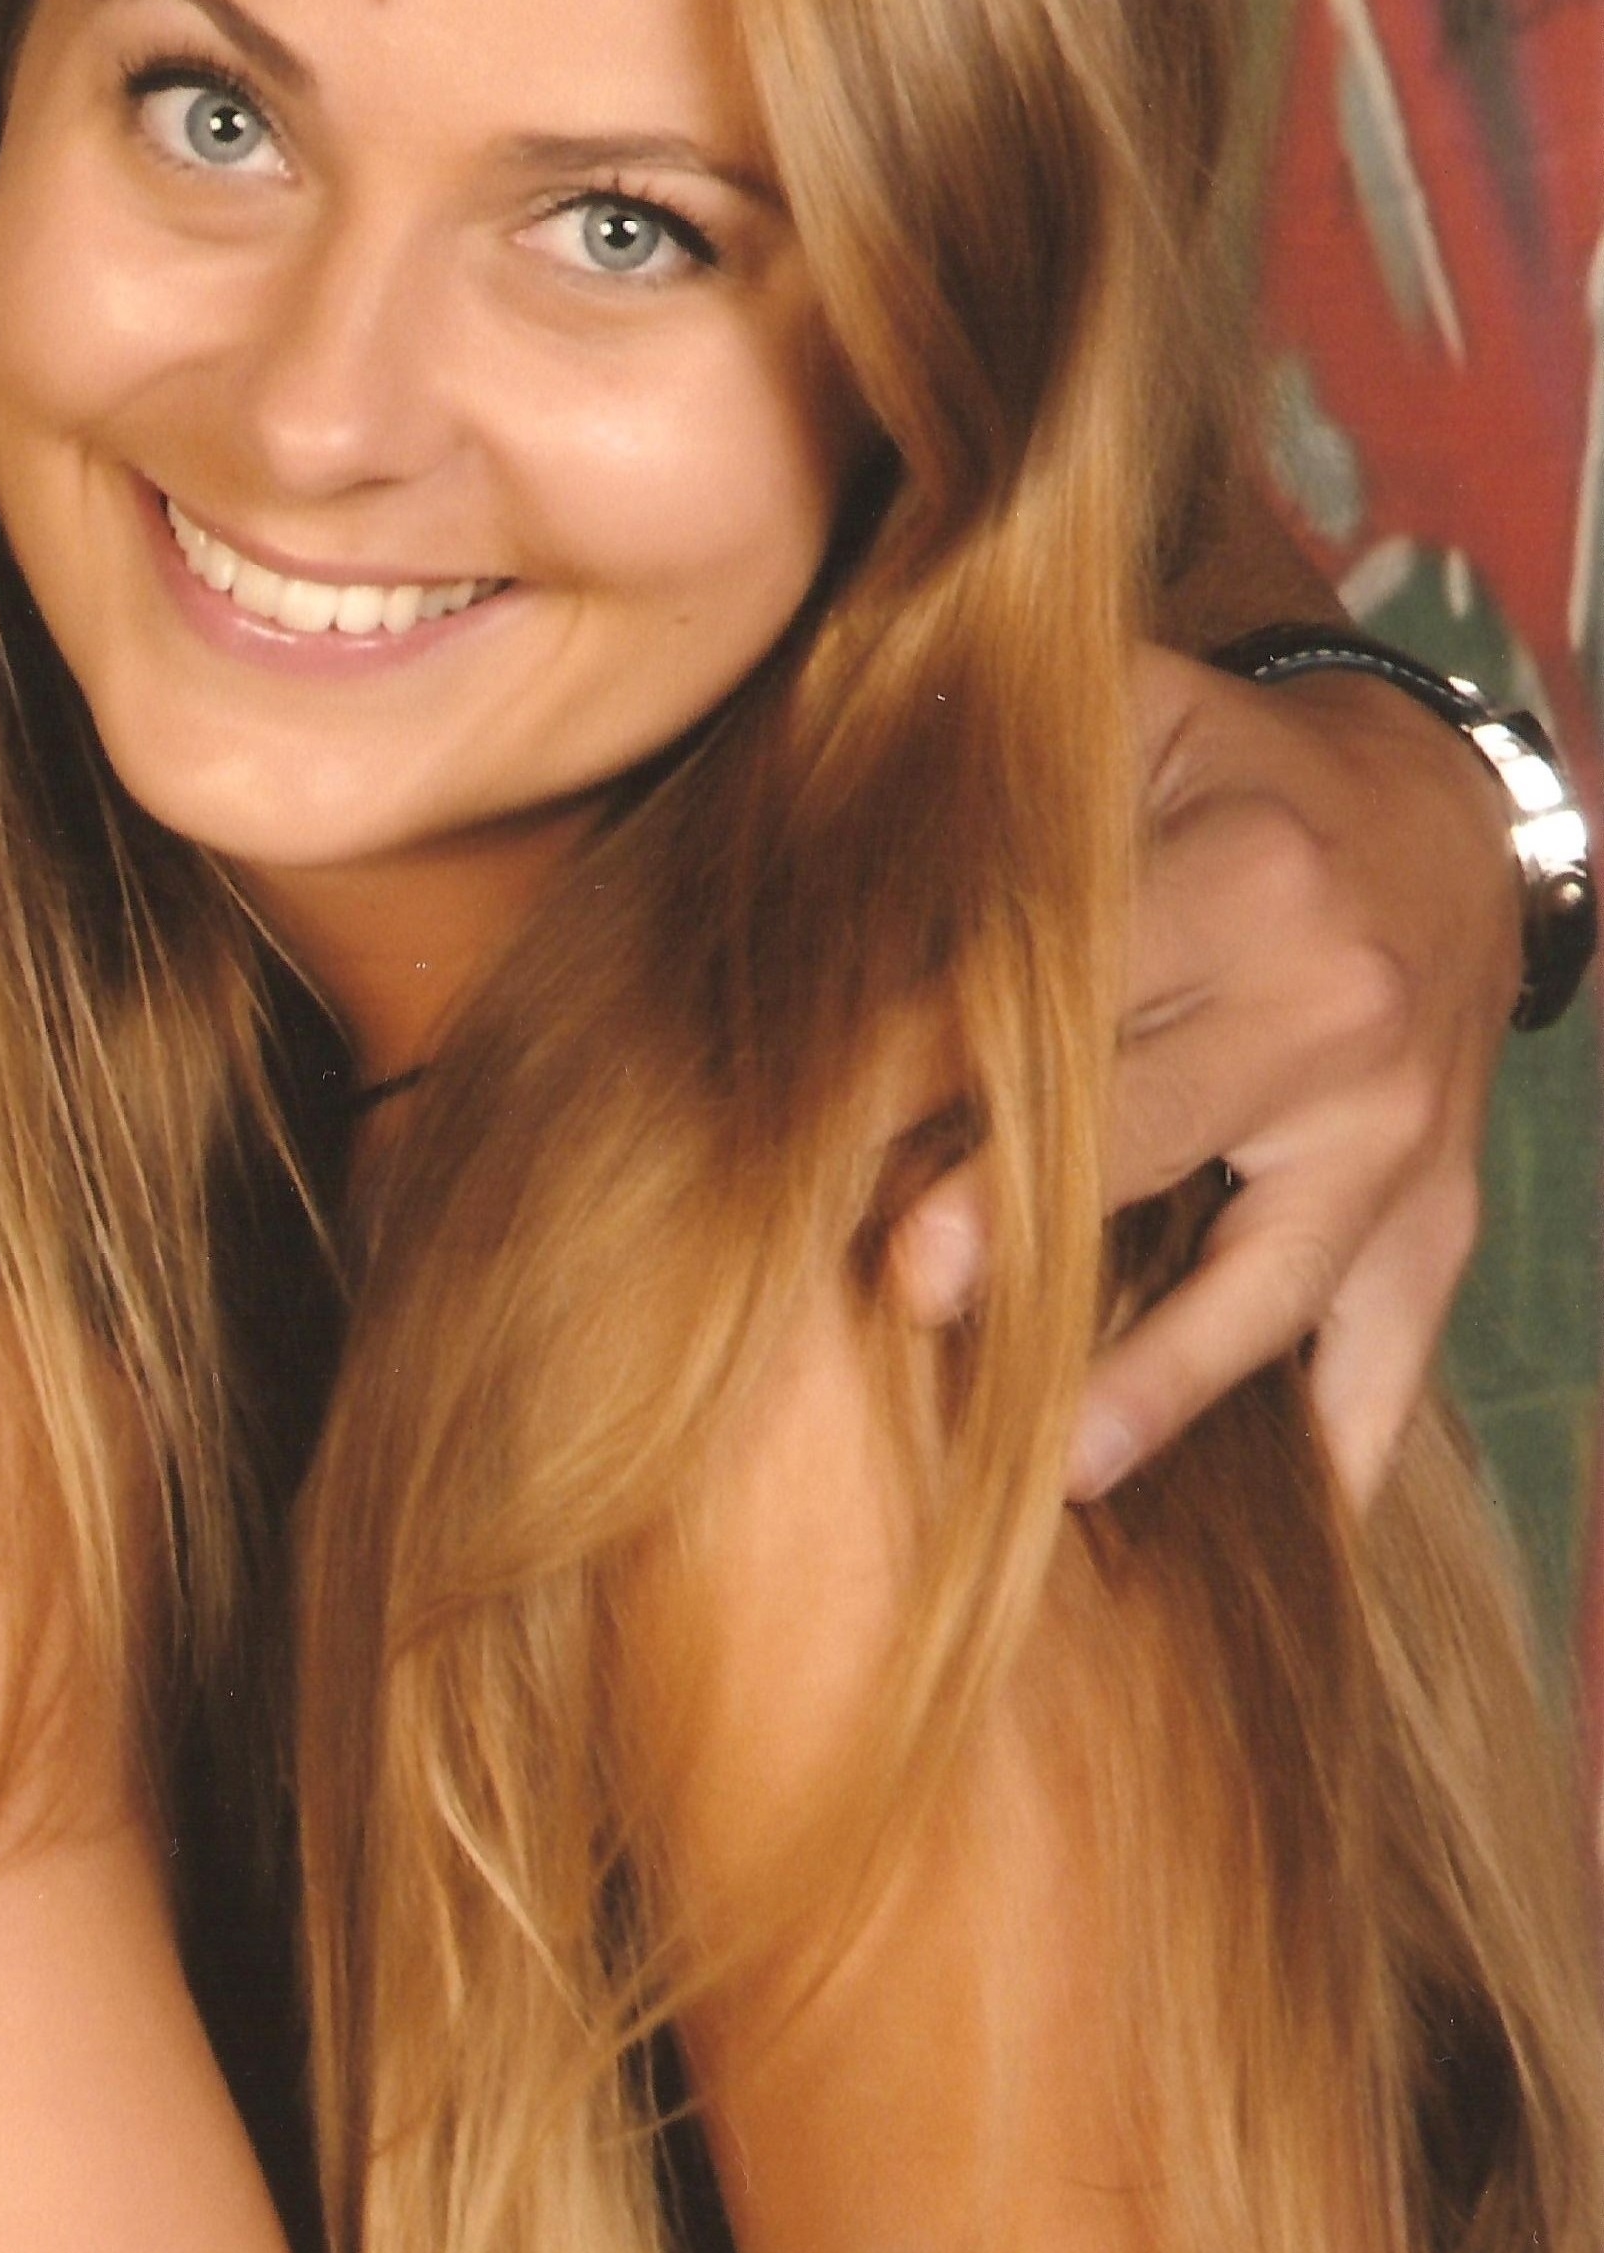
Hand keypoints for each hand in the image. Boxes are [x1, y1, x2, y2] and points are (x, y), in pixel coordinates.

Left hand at [889, 651, 1517, 1501]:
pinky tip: (1278, 1535)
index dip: (924, 1059)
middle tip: (903, 1283)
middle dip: (1020, 1216)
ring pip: (1275, 1280)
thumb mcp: (1136, 717)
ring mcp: (1402, 1137)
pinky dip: (1336, 1445)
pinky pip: (1391, 1354)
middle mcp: (1337, 1014)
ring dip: (1162, 1378)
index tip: (811, 1127)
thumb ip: (994, 762)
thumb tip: (806, 829)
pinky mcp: (1440, 1216)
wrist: (1446, 819)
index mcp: (1250, 879)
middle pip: (1154, 1135)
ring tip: (1060, 1466)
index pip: (1056, 987)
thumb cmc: (1234, 773)